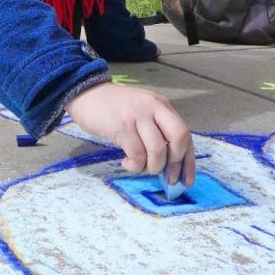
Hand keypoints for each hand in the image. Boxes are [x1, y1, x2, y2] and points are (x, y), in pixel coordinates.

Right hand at [65, 82, 193, 186]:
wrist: (86, 93)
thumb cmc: (115, 108)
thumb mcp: (142, 111)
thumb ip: (157, 130)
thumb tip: (169, 165)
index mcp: (162, 106)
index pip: (185, 134)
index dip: (188, 161)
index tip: (186, 180)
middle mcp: (154, 108)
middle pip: (179, 138)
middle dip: (175, 163)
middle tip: (164, 175)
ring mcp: (138, 116)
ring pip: (158, 151)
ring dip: (151, 167)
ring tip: (140, 166)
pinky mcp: (122, 126)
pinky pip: (137, 154)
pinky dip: (134, 166)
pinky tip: (126, 162)